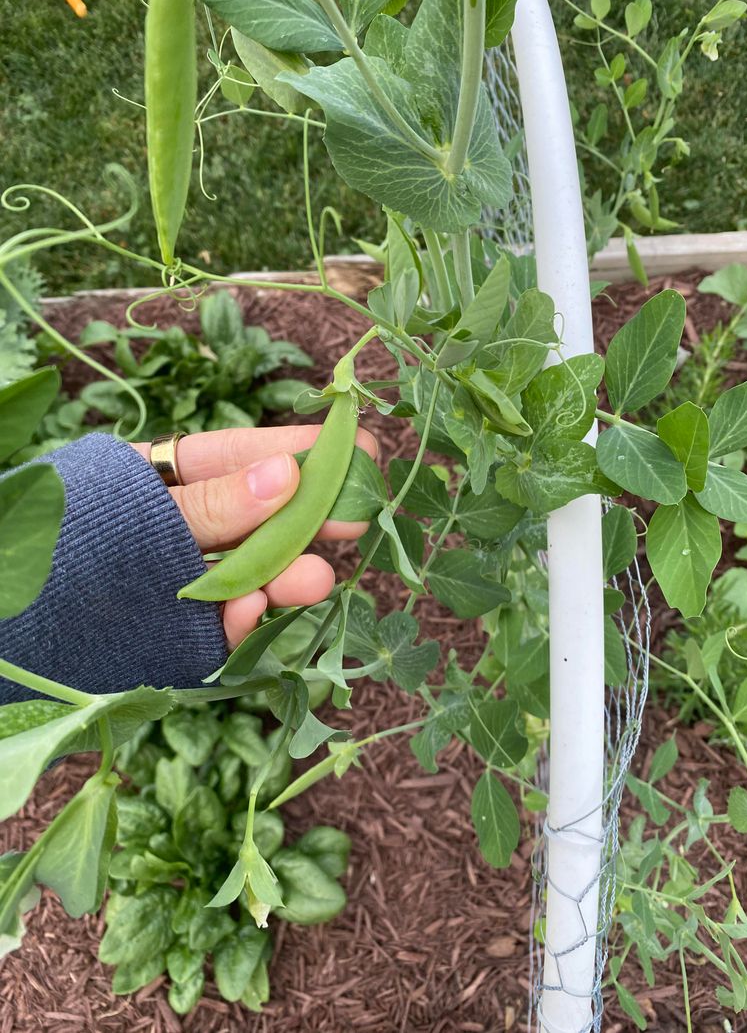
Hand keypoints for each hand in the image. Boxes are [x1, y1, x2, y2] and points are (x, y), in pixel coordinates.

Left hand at [132, 425, 377, 648]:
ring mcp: (190, 582)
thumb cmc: (56, 542)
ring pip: (254, 578)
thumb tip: (286, 472)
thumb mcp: (133, 510)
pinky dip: (241, 623)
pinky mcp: (187, 633)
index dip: (300, 449)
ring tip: (315, 581)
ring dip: (287, 578)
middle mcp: (189, 528)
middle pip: (262, 521)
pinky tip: (245, 610)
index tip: (356, 446)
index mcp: (168, 479)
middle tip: (356, 520)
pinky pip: (226, 628)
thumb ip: (209, 502)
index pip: (244, 455)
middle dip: (310, 521)